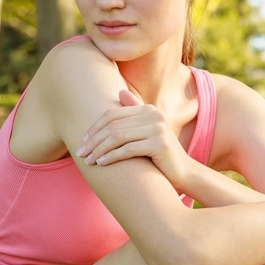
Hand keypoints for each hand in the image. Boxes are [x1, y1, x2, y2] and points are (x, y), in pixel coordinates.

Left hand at [77, 90, 192, 187]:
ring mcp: (158, 128)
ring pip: (118, 137)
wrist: (184, 172)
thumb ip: (135, 112)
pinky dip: (112, 157)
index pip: (113, 114)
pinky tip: (102, 163)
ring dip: (99, 149)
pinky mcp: (159, 144)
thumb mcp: (148, 130)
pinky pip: (128, 150)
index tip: (83, 141)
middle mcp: (154, 115)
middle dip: (94, 140)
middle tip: (81, 153)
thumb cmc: (160, 154)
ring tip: (89, 160)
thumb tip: (120, 92)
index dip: (95, 127)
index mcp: (149, 110)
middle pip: (113, 126)